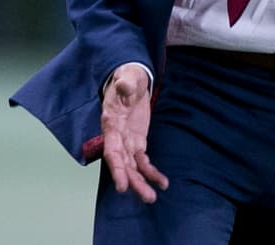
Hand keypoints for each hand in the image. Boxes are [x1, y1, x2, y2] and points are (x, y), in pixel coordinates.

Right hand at [101, 63, 167, 202]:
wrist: (129, 81)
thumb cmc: (127, 78)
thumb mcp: (127, 77)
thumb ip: (126, 83)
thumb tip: (123, 85)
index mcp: (112, 124)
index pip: (112, 151)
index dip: (117, 168)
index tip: (122, 186)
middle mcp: (117, 137)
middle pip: (123, 164)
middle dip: (133, 182)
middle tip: (147, 197)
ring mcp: (127, 142)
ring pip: (132, 167)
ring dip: (142, 182)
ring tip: (153, 197)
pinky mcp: (137, 142)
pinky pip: (143, 161)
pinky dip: (151, 172)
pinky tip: (162, 182)